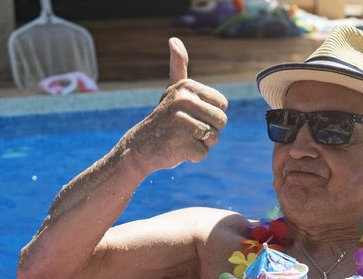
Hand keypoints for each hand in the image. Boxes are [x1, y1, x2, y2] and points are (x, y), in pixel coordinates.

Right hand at [122, 38, 228, 171]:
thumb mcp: (172, 90)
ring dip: (202, 143)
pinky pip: (203, 153)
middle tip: (188, 130)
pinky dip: (193, 156)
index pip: (222, 105)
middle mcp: (184, 102)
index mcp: (187, 88)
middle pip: (221, 122)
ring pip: (214, 138)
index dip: (210, 114)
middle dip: (209, 130)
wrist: (140, 147)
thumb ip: (178, 66)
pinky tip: (178, 150)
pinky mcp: (181, 144)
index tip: (192, 115)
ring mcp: (182, 123)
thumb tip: (174, 39)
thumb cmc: (163, 118)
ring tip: (183, 138)